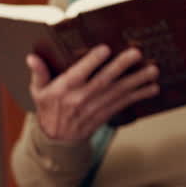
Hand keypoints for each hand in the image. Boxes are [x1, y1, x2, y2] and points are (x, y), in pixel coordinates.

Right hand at [29, 46, 158, 141]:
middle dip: (121, 67)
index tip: (105, 48)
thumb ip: (39, 73)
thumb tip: (32, 57)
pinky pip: (125, 103)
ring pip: (119, 92)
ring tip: (153, 70)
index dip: (92, 61)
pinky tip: (153, 88)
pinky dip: (140, 95)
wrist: (58, 138)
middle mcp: (81, 97)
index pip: (79, 73)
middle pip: (103, 80)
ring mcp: (96, 106)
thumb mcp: (38, 91)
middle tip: (136, 53)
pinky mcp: (107, 113)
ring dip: (138, 81)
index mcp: (64, 88)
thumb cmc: (48, 107)